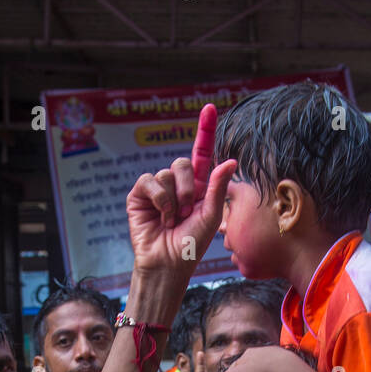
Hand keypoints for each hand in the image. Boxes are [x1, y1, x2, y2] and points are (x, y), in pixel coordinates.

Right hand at [125, 105, 235, 274]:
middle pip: (183, 163)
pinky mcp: (140, 195)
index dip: (204, 131)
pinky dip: (159, 199)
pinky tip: (160, 218)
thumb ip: (219, 187)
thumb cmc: (192, 245)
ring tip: (173, 220)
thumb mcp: (212, 215)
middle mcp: (176, 185)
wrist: (169, 264)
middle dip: (189, 187)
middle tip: (188, 212)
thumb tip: (230, 160)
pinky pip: (150, 181)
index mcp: (198, 187)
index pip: (201, 153)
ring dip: (174, 199)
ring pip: (167, 173)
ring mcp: (157, 189)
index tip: (208, 108)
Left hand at [220, 345, 291, 371]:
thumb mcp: (276, 355)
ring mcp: (240, 370)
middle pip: (233, 367)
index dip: (241, 368)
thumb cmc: (284, 362)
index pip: (241, 360)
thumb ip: (271, 357)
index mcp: (252, 352)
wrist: (282, 368)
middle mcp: (243, 359)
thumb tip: (276, 359)